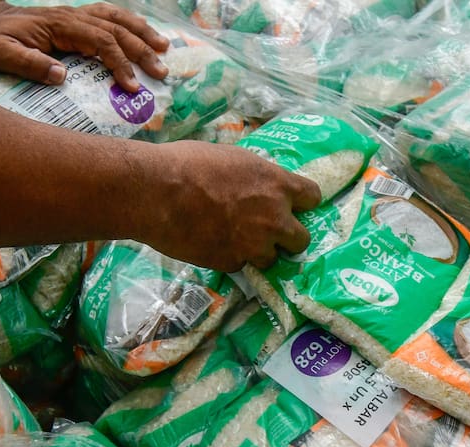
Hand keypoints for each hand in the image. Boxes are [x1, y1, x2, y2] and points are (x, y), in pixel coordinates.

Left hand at [0, 1, 169, 91]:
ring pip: (117, 19)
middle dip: (141, 51)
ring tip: (164, 50)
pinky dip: (130, 24)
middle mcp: (73, 17)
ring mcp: (76, 15)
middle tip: (161, 73)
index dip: (119, 62)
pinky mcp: (77, 19)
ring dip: (142, 33)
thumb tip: (61, 76)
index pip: (99, 41)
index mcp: (59, 27)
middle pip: (116, 30)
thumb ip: (27, 64)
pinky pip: (110, 16)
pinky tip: (144, 34)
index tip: (131, 86)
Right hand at [137, 141, 321, 272]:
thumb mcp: (232, 158)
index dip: (302, 202)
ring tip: (236, 240)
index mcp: (276, 184)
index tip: (293, 205)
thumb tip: (258, 184)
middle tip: (268, 231)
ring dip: (259, 252)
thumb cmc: (188, 164)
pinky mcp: (231, 263)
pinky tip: (212, 244)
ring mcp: (254, 245)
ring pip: (272, 258)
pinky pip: (240, 265)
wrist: (157, 193)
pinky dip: (231, 258)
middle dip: (287, 236)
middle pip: (301, 239)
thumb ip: (255, 176)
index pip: (312, 197)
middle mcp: (273, 218)